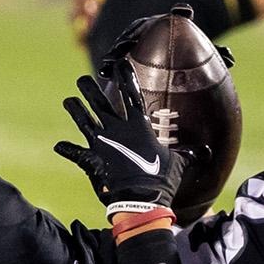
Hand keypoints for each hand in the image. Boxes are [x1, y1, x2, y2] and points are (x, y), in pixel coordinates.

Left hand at [54, 62, 181, 217]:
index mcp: (138, 127)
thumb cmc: (162, 180)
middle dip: (91, 89)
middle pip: (100, 103)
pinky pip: (76, 153)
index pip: (131, 95)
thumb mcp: (178, 164)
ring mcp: (102, 143)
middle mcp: (117, 130)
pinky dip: (67, 149)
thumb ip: (187, 154)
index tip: (119, 63)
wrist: (141, 199)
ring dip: (76, 110)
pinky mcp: (92, 159)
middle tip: (83, 80)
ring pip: (84, 121)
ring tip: (68, 100)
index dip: (126, 78)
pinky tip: (58, 145)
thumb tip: (205, 152)